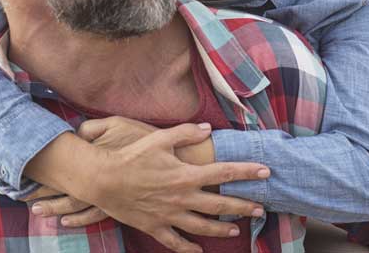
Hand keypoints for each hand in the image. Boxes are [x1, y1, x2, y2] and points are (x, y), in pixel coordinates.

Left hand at [26, 117, 160, 227]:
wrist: (176, 164)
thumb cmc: (148, 141)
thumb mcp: (119, 124)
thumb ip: (94, 127)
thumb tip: (75, 132)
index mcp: (94, 158)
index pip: (62, 166)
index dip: (43, 171)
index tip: (23, 174)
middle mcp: (98, 180)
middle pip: (64, 188)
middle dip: (43, 193)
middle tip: (23, 197)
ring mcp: (109, 196)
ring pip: (76, 205)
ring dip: (56, 208)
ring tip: (39, 211)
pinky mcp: (120, 206)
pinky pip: (94, 215)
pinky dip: (79, 219)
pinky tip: (68, 221)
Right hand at [27, 118, 269, 252]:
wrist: (102, 180)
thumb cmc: (131, 157)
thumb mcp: (159, 139)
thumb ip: (186, 132)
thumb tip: (207, 128)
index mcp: (186, 175)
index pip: (224, 172)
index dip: (247, 171)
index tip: (265, 171)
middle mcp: (182, 197)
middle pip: (220, 204)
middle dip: (243, 206)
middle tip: (260, 208)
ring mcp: (169, 215)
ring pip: (202, 226)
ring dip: (222, 229)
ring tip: (236, 230)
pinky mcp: (155, 226)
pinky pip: (176, 242)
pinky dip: (189, 248)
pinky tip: (199, 251)